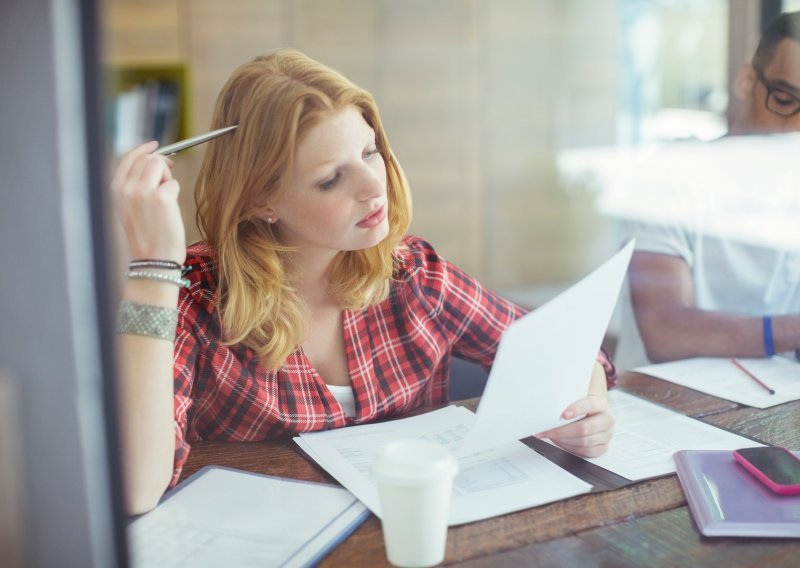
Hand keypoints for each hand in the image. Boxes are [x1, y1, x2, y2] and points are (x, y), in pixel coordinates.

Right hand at [111, 141, 185, 263]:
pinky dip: (175, 193)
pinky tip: (170, 209)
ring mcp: (143, 192)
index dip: (143, 149)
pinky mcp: (161, 198)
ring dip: (167, 177)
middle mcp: (126, 188)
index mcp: (115, 190)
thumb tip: (154, 160)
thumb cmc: (147, 235)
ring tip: (165, 198)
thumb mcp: (131, 207)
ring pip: (160, 165)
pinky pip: (173, 183)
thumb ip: (135, 185)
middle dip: (161, 164)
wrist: (153, 259)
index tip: (155, 145)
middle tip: (169, 175)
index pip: (128, 158)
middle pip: (147, 159)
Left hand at [536, 394, 614, 457]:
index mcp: (601, 404)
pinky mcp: (603, 447)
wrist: (592, 414)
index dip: (576, 409)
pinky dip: (570, 448)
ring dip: (564, 440)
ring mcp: (607, 435)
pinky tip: (561, 442)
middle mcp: (607, 419)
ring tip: (551, 436)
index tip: (562, 415)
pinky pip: (586, 452)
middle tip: (547, 431)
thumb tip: (549, 409)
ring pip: (584, 441)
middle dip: (562, 431)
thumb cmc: (580, 406)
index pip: (589, 405)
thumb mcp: (576, 399)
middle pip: (584, 428)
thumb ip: (567, 401)